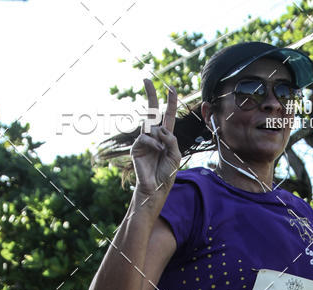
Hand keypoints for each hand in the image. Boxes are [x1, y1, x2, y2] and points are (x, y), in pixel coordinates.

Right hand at [131, 78, 181, 197]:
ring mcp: (144, 140)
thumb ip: (172, 140)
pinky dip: (154, 144)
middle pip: (152, 111)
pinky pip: (146, 137)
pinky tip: (158, 152)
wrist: (156, 188)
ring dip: (161, 138)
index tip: (171, 88)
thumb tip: (161, 129)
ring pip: (152, 126)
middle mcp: (154, 135)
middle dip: (150, 95)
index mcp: (165, 137)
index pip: (167, 116)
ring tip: (162, 152)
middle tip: (146, 79)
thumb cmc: (166, 173)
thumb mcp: (176, 155)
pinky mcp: (136, 147)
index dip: (170, 102)